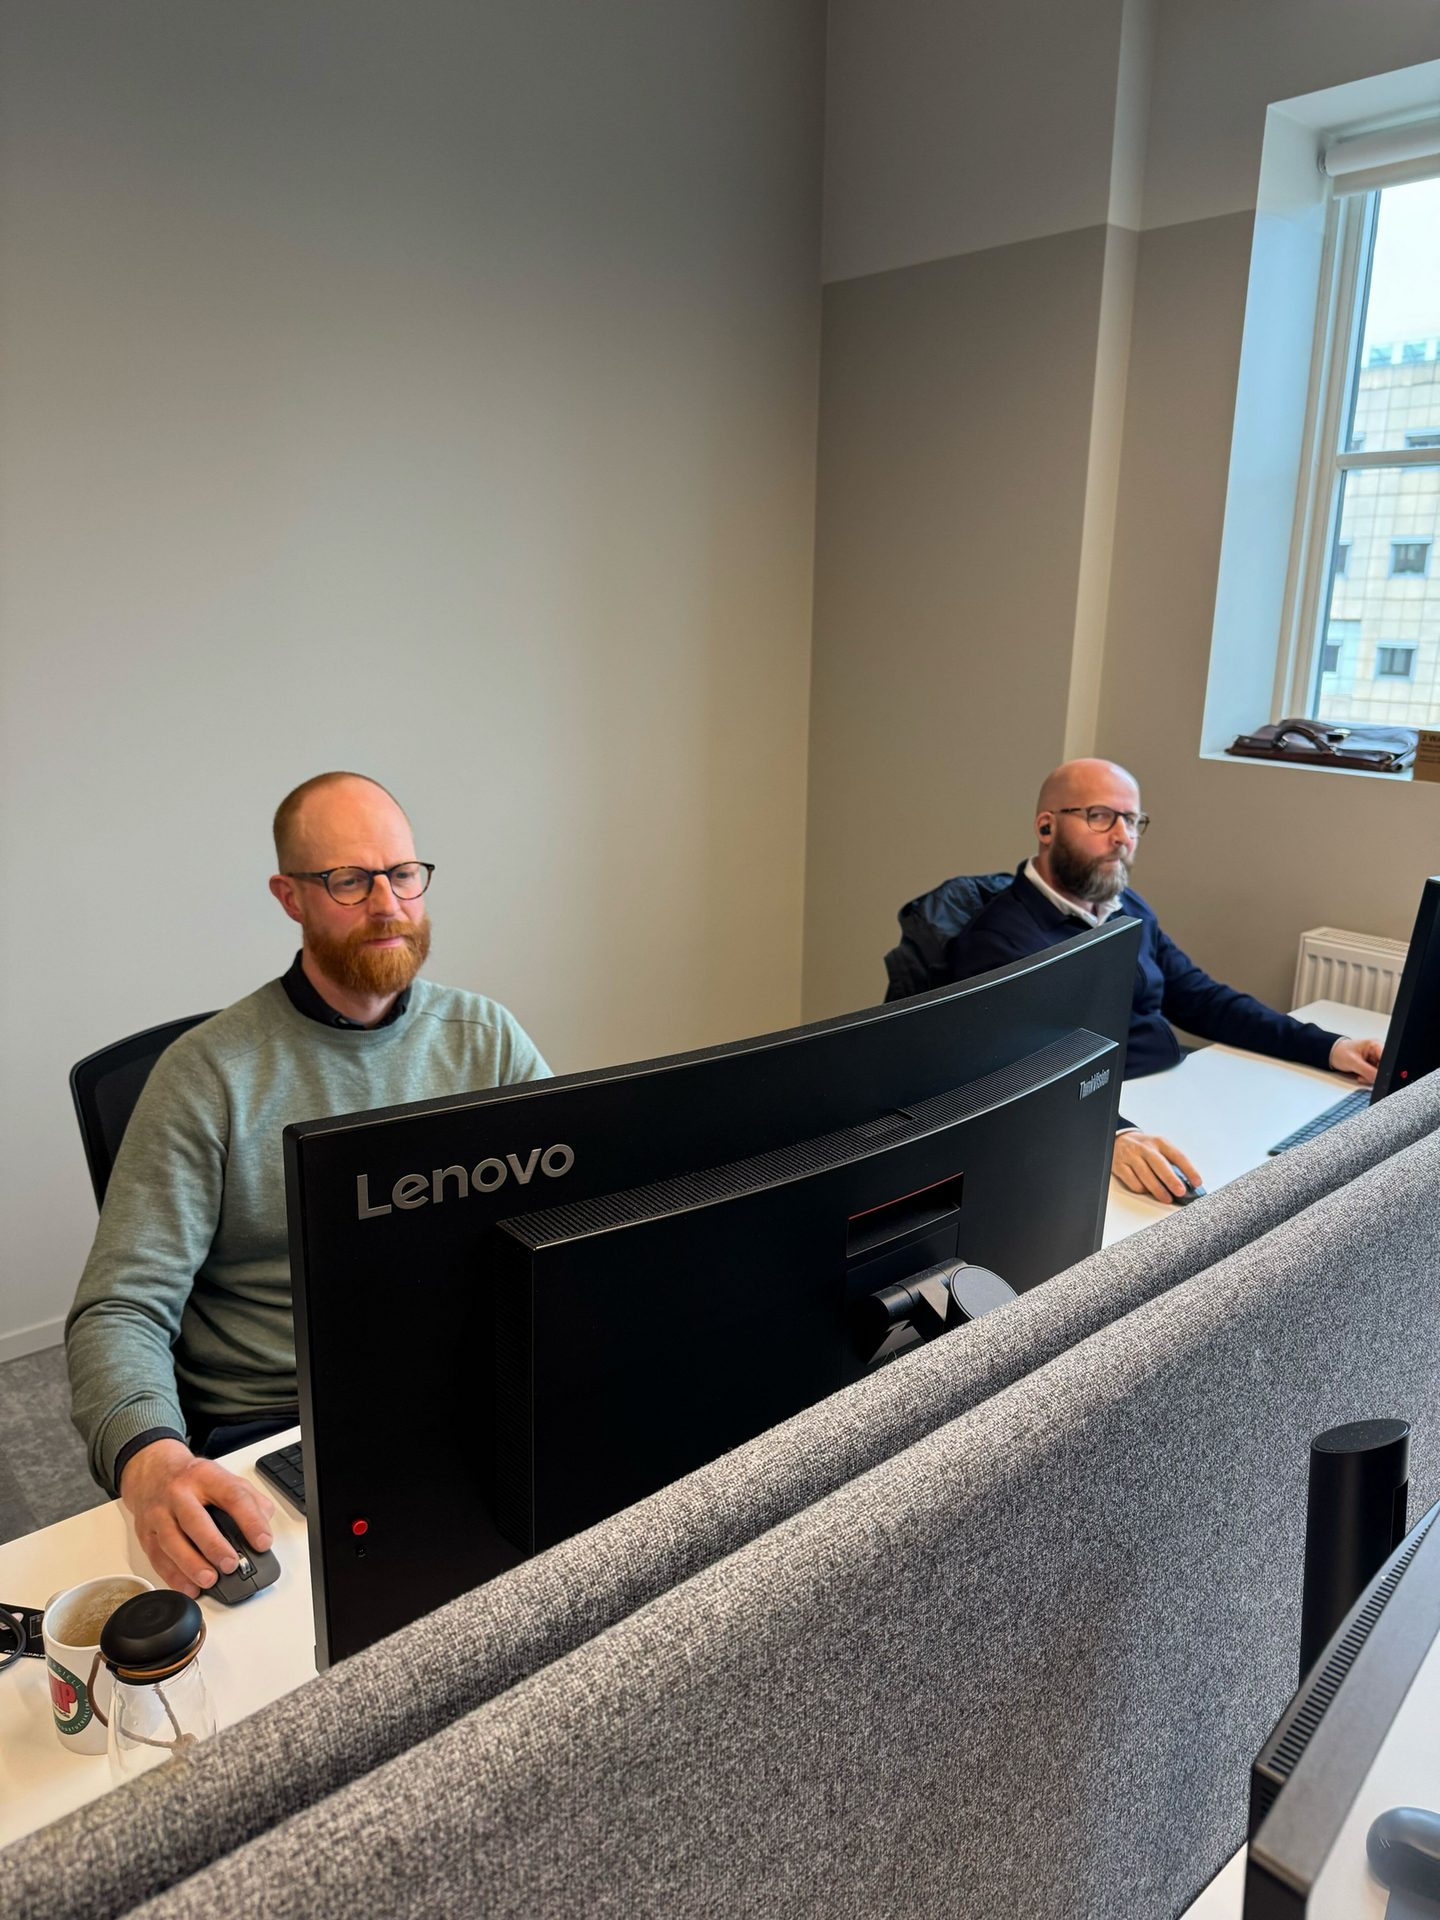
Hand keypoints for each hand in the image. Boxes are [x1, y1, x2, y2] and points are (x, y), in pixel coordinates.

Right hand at [119, 1439, 274, 1597]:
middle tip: (231, 1565)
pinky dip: (173, 1576)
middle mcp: (179, 1493)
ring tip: (209, 1580)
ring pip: (172, 1541)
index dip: (251, 1520)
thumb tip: (264, 1525)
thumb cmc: (192, 1479)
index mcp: (206, 1476)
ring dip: (191, 1565)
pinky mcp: (145, 1532)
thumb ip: (249, 1499)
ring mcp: (159, 1513)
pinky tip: (189, 1586)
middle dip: (214, 1545)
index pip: (233, 1496)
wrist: (153, 1471)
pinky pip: (157, 1558)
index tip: (263, 1542)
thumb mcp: (223, 1477)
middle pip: (195, 1519)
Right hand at [1112, 1130, 1202, 1203]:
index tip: (1197, 1182)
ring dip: (1157, 1189)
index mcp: (1159, 1142)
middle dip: (1171, 1179)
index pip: (1177, 1155)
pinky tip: (1147, 1191)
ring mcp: (1131, 1156)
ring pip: (1145, 1175)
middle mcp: (1145, 1148)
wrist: (1118, 1140)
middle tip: (1180, 1191)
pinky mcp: (1120, 1166)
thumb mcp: (1159, 1147)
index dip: (1189, 1169)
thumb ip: (1171, 1162)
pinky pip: (1132, 1181)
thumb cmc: (1144, 1147)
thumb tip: (1185, 1182)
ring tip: (1167, 1198)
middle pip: (1159, 1164)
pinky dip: (1141, 1189)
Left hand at [1330, 1035, 1382, 1084]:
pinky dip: (1367, 1078)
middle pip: (1384, 1068)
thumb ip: (1368, 1071)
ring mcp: (1375, 1059)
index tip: (1375, 1075)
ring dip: (1370, 1077)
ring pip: (1379, 1073)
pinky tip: (1360, 1075)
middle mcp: (1377, 1051)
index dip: (1383, 1069)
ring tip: (1359, 1074)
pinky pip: (1374, 1075)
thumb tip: (1378, 1078)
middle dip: (1374, 1075)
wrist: (1332, 1054)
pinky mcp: (1372, 1065)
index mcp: (1375, 1045)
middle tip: (1363, 1075)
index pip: (1387, 1060)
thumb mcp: (1353, 1062)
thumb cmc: (1339, 1052)